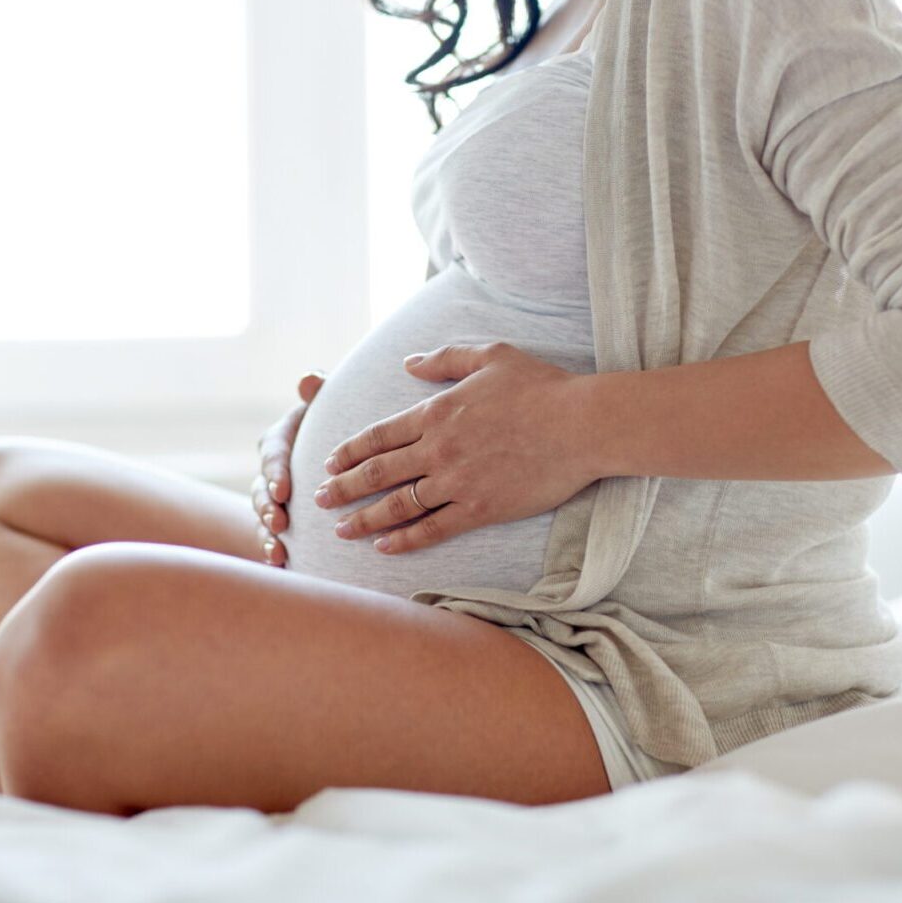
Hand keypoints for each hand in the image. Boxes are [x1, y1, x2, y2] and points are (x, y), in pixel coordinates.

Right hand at [252, 369, 324, 565]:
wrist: (340, 450)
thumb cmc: (333, 418)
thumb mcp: (327, 402)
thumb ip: (319, 390)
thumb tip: (310, 378)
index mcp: (281, 438)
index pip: (272, 451)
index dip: (275, 470)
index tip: (283, 489)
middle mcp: (271, 469)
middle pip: (260, 488)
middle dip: (266, 507)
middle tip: (278, 521)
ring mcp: (273, 497)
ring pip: (262, 516)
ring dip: (267, 534)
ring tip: (278, 550)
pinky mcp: (282, 519)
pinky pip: (272, 536)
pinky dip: (273, 551)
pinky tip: (282, 565)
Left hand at [314, 342, 597, 555]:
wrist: (581, 424)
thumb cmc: (540, 386)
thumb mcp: (489, 355)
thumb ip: (443, 359)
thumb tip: (408, 362)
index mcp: (437, 413)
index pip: (380, 435)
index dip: (350, 450)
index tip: (329, 462)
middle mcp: (438, 450)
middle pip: (378, 472)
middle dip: (343, 486)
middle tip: (319, 498)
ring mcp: (457, 482)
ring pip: (398, 505)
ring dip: (364, 518)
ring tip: (339, 530)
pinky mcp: (480, 509)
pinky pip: (433, 529)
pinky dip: (406, 540)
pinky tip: (384, 547)